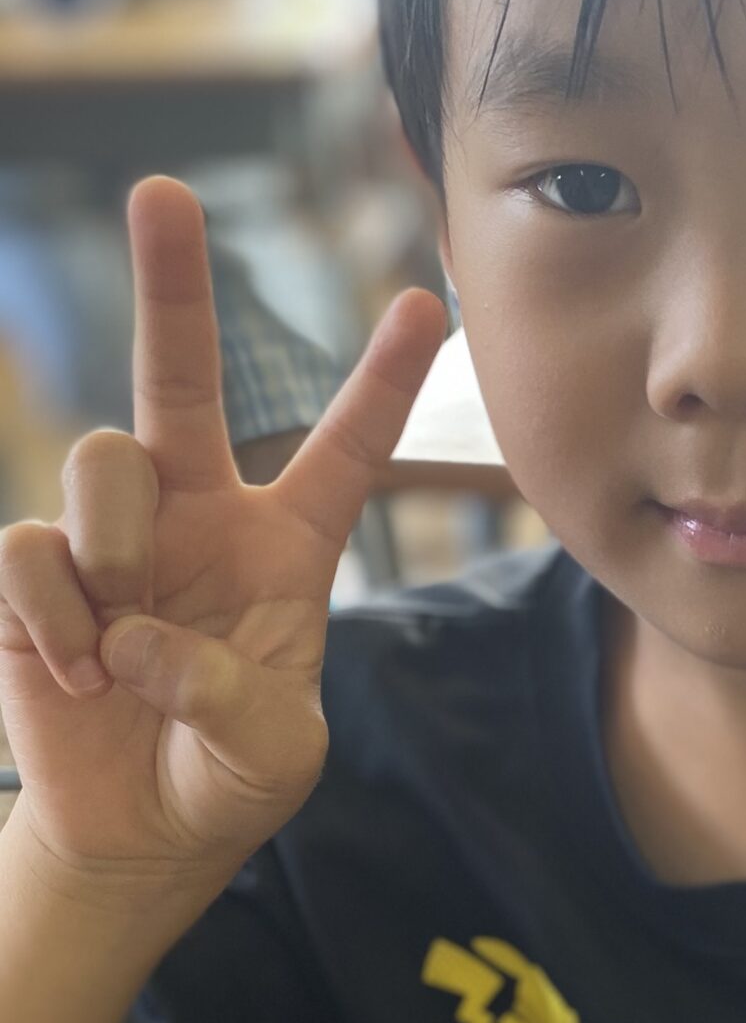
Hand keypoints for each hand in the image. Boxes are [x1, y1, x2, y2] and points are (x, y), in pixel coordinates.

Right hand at [0, 177, 444, 892]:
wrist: (140, 831)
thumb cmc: (229, 778)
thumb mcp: (274, 753)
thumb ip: (233, 698)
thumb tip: (139, 637)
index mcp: (286, 547)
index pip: (345, 452)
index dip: (385, 383)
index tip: (428, 304)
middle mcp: (197, 515)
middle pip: (182, 378)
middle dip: (172, 285)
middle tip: (164, 190)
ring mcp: (110, 534)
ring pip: (103, 464)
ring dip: (115, 552)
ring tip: (118, 649)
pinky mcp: (36, 569)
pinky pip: (34, 548)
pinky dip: (57, 618)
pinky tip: (76, 674)